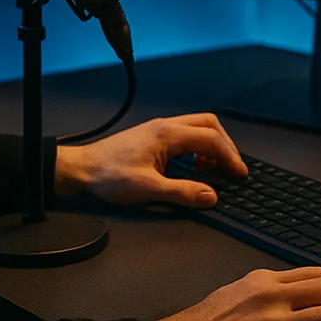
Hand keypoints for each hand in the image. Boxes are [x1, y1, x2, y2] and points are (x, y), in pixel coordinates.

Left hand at [54, 113, 248, 207]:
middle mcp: (166, 126)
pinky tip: (193, 167)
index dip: (230, 156)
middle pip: (208, 125)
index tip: (240, 174)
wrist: (80, 169)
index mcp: (168, 134)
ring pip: (197, 128)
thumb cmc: (110, 176)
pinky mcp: (153, 137)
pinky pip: (185, 136)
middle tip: (232, 168)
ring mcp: (159, 130)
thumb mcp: (149, 189)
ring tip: (214, 169)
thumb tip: (211, 196)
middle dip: (225, 145)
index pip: (211, 139)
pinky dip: (197, 148)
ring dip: (211, 146)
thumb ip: (183, 192)